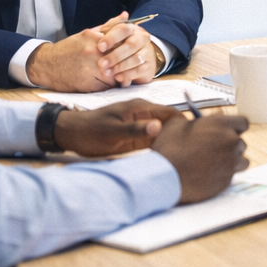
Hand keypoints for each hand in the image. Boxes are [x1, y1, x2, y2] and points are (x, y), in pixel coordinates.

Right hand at [25, 12, 155, 90]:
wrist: (47, 64)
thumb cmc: (70, 48)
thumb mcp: (88, 33)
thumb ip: (109, 25)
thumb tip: (126, 16)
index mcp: (93, 38)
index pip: (121, 42)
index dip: (129, 48)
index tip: (132, 51)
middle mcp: (91, 53)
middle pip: (120, 60)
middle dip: (127, 64)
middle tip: (130, 66)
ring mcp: (89, 69)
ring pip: (115, 75)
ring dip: (119, 77)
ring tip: (120, 75)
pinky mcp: (86, 84)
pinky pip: (106, 87)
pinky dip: (109, 86)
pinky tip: (108, 82)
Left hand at [52, 99, 179, 156]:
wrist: (72, 134)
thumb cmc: (91, 130)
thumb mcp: (112, 132)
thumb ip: (135, 130)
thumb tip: (159, 126)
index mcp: (141, 108)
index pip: (170, 113)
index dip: (183, 123)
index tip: (194, 139)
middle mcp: (144, 115)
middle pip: (170, 123)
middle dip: (180, 135)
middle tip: (191, 152)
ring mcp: (141, 126)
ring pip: (164, 133)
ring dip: (172, 143)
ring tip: (183, 157)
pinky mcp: (136, 137)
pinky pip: (154, 142)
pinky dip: (161, 148)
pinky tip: (167, 158)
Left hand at [91, 14, 162, 85]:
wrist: (141, 58)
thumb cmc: (121, 46)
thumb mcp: (113, 37)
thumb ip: (106, 30)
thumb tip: (101, 25)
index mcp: (132, 28)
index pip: (123, 29)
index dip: (111, 38)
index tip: (100, 47)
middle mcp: (142, 38)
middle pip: (131, 45)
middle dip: (115, 55)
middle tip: (101, 64)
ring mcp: (148, 52)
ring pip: (136, 58)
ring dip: (120, 66)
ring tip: (107, 72)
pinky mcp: (149, 66)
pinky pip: (139, 70)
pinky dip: (127, 75)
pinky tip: (117, 78)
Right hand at [150, 112, 251, 203]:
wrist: (164, 176)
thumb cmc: (168, 148)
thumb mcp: (177, 124)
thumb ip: (194, 120)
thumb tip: (201, 121)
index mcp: (221, 124)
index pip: (243, 123)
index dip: (235, 127)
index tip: (227, 131)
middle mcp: (230, 142)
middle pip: (241, 143)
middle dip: (230, 146)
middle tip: (215, 149)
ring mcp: (231, 162)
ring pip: (241, 161)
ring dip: (231, 161)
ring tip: (214, 164)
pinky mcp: (227, 181)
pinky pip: (231, 176)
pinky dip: (223, 175)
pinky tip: (208, 175)